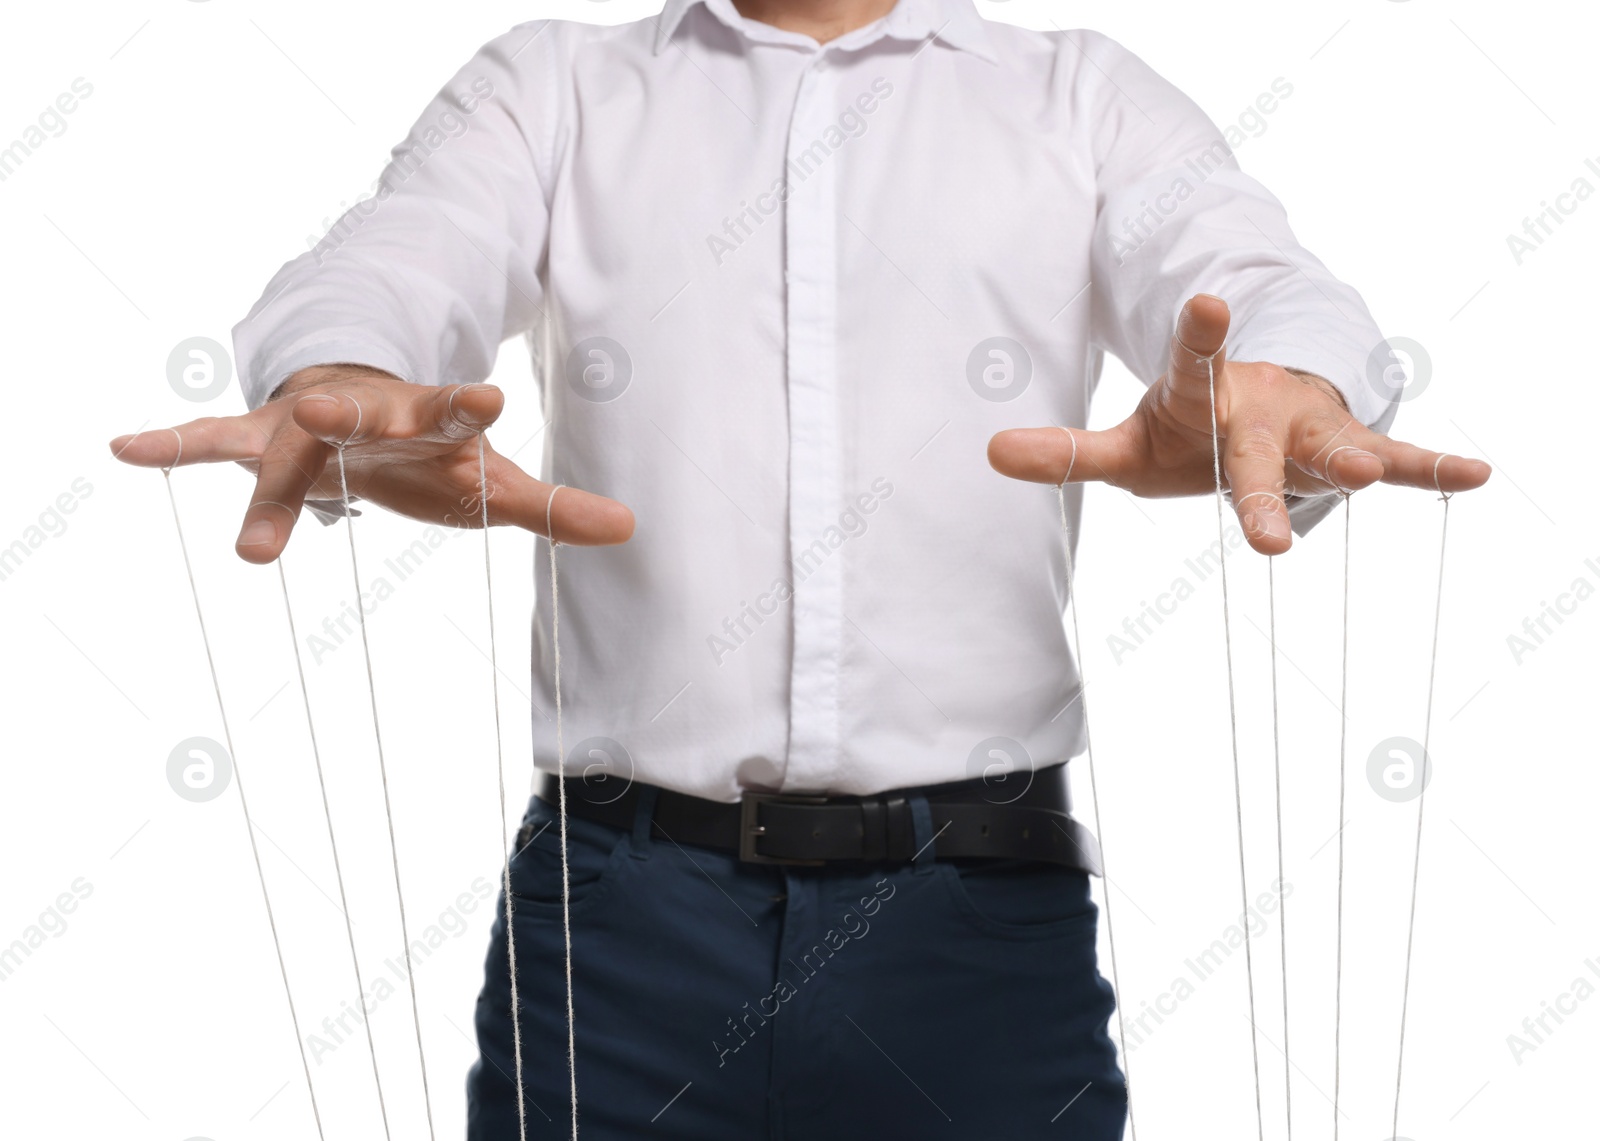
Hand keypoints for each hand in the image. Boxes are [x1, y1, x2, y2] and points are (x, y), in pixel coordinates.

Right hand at [110, 365, 634, 562]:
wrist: (368, 412)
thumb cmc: (434, 456)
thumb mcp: (492, 483)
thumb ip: (553, 508)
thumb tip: (631, 529)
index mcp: (429, 421)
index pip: (454, 411)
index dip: (468, 405)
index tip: (491, 395)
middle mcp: (364, 413)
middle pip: (351, 417)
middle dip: (337, 413)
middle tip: (322, 407)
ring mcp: (308, 423)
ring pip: (279, 445)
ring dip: (260, 479)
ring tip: (247, 541)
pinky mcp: (262, 440)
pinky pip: (210, 441)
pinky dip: (170, 444)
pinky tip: (120, 447)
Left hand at [987, 294, 1491, 553]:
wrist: (1256, 407)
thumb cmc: (1188, 432)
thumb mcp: (1125, 447)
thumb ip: (1065, 453)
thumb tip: (990, 452)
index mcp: (1202, 399)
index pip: (1191, 370)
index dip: (1196, 339)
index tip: (1205, 300)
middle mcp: (1260, 411)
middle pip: (1256, 453)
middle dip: (1258, 487)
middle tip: (1265, 530)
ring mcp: (1309, 431)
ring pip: (1337, 450)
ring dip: (1358, 465)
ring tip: (1376, 476)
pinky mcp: (1347, 451)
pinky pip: (1398, 459)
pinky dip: (1434, 469)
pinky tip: (1480, 475)